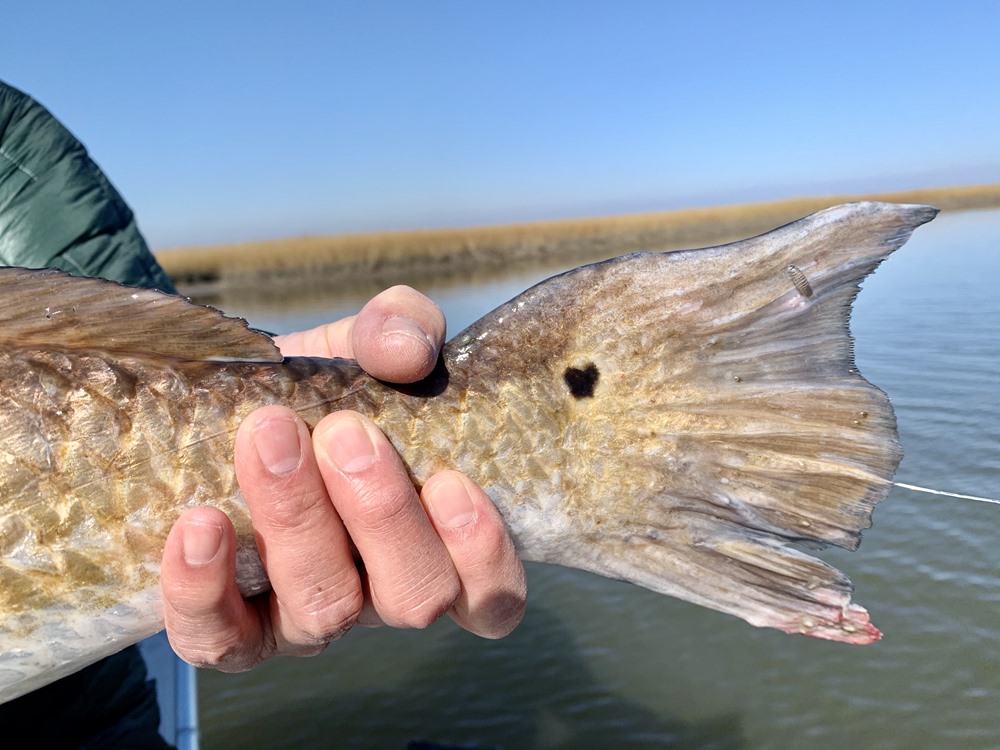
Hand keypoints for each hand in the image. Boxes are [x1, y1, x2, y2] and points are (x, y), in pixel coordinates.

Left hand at [160, 286, 526, 670]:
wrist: (228, 409)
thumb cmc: (322, 390)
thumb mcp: (365, 347)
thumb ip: (400, 330)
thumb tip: (408, 350)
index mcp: (437, 544)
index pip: (492, 595)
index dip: (484, 556)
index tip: (451, 480)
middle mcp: (382, 597)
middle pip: (414, 598)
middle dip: (384, 516)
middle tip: (344, 430)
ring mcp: (307, 622)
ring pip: (325, 611)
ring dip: (299, 521)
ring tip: (270, 436)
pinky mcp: (231, 632)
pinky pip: (220, 639)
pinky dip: (205, 588)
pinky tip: (201, 521)